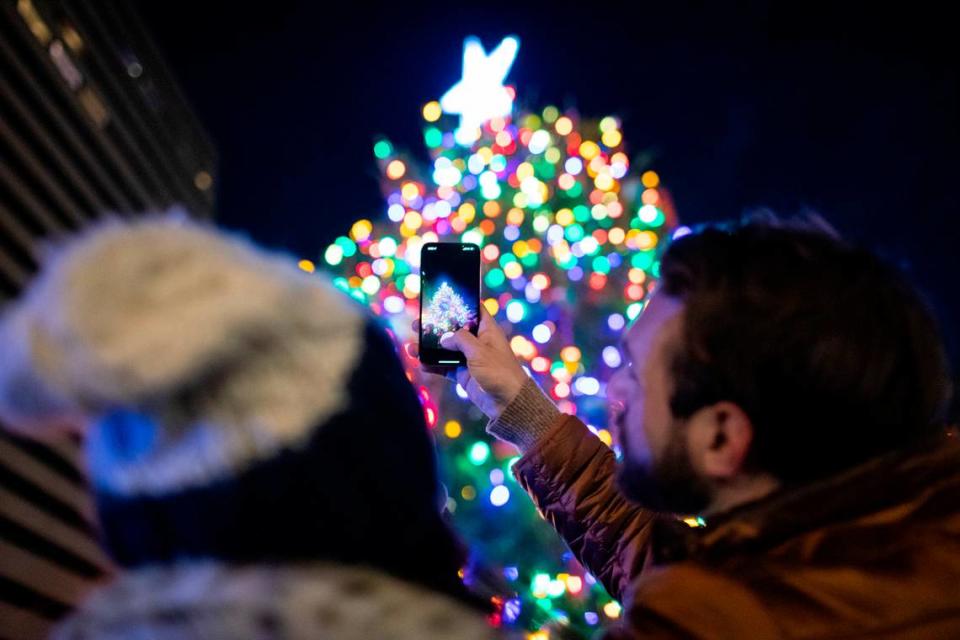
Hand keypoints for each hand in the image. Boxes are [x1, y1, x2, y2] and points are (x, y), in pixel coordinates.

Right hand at [407, 305, 527, 418]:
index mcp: (487, 330)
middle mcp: (478, 342)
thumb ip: (460, 340)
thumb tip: (444, 338)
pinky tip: (421, 363)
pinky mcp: (464, 374)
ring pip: (446, 349)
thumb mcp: (479, 351)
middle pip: (453, 329)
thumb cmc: (500, 372)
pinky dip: (433, 365)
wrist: (508, 403)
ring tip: (412, 348)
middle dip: (436, 327)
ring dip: (430, 349)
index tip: (442, 300)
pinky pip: (445, 367)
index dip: (460, 304)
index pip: (473, 310)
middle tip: (418, 324)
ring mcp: (470, 359)